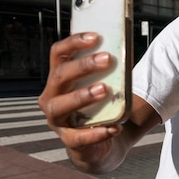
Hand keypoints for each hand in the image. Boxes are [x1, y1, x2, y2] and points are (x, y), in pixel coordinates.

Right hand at [38, 32, 121, 172]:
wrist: (102, 142)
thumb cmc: (102, 108)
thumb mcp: (105, 86)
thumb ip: (110, 71)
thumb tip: (126, 51)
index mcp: (59, 79)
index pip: (59, 54)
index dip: (73, 42)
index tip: (95, 36)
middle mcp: (52, 98)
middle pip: (59, 77)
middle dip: (82, 66)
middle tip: (106, 59)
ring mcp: (57, 121)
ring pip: (60, 106)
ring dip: (82, 96)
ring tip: (104, 89)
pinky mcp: (69, 141)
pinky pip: (78, 137)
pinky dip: (96, 132)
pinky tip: (113, 127)